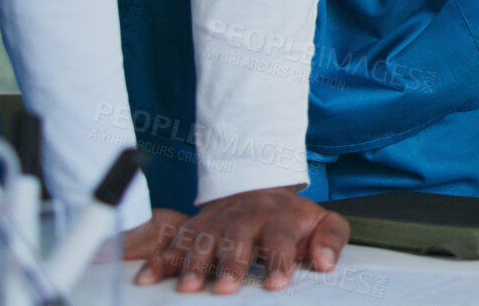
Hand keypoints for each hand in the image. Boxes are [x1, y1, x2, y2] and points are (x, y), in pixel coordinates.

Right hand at [132, 187, 348, 293]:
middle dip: (231, 265)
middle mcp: (245, 219)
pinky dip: (159, 261)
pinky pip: (174, 244)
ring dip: (195, 265)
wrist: (259, 191)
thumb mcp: (322, 221)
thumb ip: (331, 239)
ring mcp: (217, 223)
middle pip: (237, 241)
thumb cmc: (291, 218)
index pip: (280, 241)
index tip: (276, 284)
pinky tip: (147, 278)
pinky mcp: (194, 229)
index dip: (279, 262)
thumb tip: (326, 262)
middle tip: (227, 288)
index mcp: (279, 219)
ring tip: (189, 288)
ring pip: (203, 242)